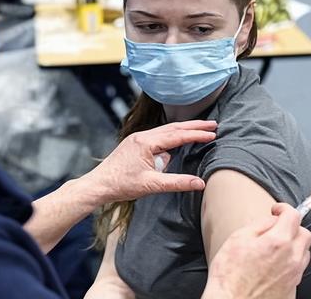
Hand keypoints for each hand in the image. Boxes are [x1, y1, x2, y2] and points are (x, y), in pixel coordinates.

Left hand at [81, 120, 216, 204]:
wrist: (98, 184)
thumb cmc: (121, 185)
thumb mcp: (152, 185)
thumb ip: (177, 183)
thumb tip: (200, 183)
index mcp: (146, 142)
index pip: (177, 136)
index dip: (196, 135)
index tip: (212, 134)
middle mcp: (142, 136)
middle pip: (173, 128)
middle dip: (194, 126)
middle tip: (212, 124)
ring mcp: (138, 139)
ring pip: (165, 131)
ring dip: (183, 130)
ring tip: (200, 130)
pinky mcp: (135, 145)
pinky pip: (158, 137)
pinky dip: (171, 137)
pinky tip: (177, 142)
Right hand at [203, 204, 310, 298]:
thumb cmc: (229, 275)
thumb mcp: (237, 238)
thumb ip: (259, 224)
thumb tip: (271, 219)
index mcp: (278, 242)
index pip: (293, 215)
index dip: (284, 208)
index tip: (277, 210)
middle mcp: (292, 258)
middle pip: (305, 234)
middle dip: (292, 227)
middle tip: (277, 228)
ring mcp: (294, 275)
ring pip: (304, 253)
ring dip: (293, 246)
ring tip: (274, 248)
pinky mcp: (292, 289)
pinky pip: (298, 270)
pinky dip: (289, 263)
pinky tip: (273, 266)